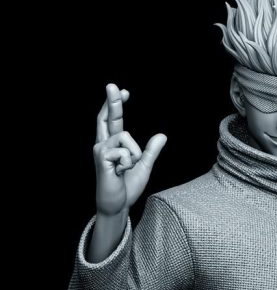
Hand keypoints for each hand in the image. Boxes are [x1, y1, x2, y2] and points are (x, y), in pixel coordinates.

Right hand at [93, 83, 166, 215]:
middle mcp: (104, 144)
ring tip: (126, 168)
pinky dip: (128, 162)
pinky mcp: (101, 158)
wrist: (117, 205)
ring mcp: (100, 150)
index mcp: (113, 145)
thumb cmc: (127, 187)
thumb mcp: (143, 166)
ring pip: (125, 135)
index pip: (113, 121)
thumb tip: (162, 135)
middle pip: (107, 117)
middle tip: (111, 85)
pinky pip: (124, 151)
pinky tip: (119, 172)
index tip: (123, 91)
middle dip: (111, 101)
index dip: (116, 105)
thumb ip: (151, 151)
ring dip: (133, 154)